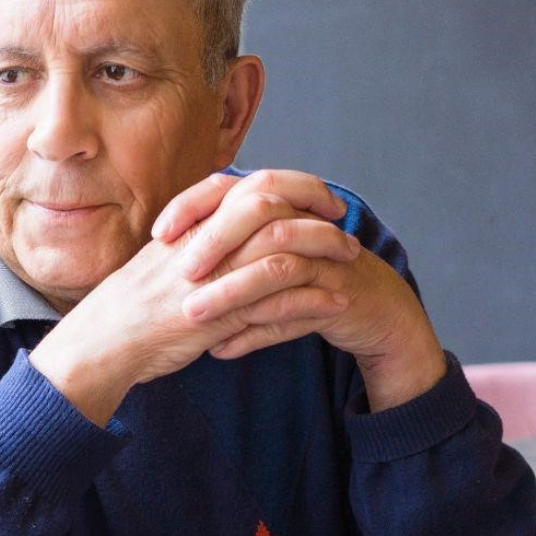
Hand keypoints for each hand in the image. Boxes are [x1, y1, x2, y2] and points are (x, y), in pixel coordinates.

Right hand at [29, 171, 359, 422]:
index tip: (318, 196)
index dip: (293, 183)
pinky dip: (313, 298)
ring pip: (282, 246)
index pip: (251, 183)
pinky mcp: (220, 315)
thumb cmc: (131, 303)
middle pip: (273, 202)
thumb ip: (198, 234)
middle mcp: (204, 242)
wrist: (104, 342)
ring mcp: (213, 276)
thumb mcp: (163, 255)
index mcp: (192, 223)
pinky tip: (337, 300)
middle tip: (343, 219)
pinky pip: (277, 299)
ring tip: (350, 257)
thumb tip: (231, 218)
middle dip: (316, 206)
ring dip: (324, 248)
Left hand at [157, 169, 446, 410]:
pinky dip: (258, 332)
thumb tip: (166, 251)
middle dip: (215, 242)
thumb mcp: (266, 256)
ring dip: (232, 294)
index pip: (231, 185)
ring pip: (277, 267)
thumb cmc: (310, 280)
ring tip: (193, 317)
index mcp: (280, 207)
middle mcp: (304, 224)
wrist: (374, 311)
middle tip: (182, 272)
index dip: (194, 204)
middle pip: (258, 213)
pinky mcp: (340, 296)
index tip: (160, 232)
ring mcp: (325, 260)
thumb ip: (226, 246)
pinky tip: (223, 350)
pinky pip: (298, 311)